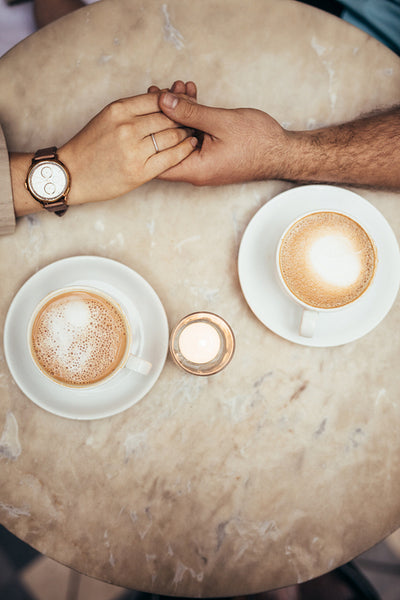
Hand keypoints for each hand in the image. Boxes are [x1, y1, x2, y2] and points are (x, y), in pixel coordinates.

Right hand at [58, 93, 196, 205]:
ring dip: (187, 132)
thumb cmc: (90, 146)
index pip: (157, 99)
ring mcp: (134, 150)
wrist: (72, 174)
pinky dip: (184, 150)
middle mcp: (127, 127)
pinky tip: (190, 145)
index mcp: (119, 109)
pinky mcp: (139, 171)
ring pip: (172, 136)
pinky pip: (171, 158)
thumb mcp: (107, 118)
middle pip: (168, 117)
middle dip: (185, 116)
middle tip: (195, 117)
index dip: (176, 100)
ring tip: (194, 131)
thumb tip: (161, 100)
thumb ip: (132, 110)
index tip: (186, 101)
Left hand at [157, 89, 289, 185]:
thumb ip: (190, 112)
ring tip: (179, 86)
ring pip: (181, 136)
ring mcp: (203, 163)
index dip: (147, 134)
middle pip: (167, 145)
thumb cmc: (258, 142)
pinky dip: (192, 116)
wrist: (283, 152)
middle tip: (160, 91)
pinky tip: (192, 94)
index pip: (156, 160)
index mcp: (194, 169)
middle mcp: (195, 170)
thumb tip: (163, 101)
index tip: (145, 108)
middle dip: (163, 116)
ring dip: (179, 111)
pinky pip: (194, 135)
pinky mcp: (211, 154)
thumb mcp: (221, 121)